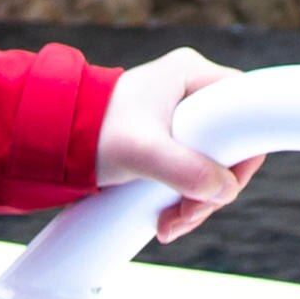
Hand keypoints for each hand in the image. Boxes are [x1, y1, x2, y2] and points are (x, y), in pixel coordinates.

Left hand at [94, 45, 261, 239]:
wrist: (52, 141)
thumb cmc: (91, 132)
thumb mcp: (141, 152)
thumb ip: (183, 169)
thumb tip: (223, 190)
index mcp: (190, 74)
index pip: (246, 107)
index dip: (244, 152)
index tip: (224, 186)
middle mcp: (192, 89)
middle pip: (232, 143)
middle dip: (213, 189)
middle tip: (187, 215)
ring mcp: (184, 114)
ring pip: (215, 163)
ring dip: (198, 201)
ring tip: (169, 224)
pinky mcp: (173, 138)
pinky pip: (197, 170)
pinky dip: (186, 198)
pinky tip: (167, 218)